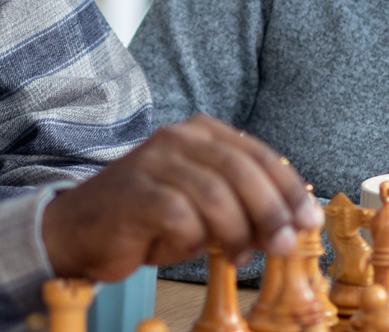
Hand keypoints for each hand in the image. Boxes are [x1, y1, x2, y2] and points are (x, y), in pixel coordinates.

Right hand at [40, 115, 323, 280]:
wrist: (79, 231)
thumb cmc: (148, 220)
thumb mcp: (204, 206)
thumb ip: (244, 205)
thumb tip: (295, 225)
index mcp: (200, 132)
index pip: (259, 155)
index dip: (289, 190)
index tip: (309, 221)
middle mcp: (178, 138)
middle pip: (243, 172)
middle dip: (271, 212)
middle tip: (285, 245)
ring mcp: (154, 161)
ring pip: (216, 197)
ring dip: (236, 233)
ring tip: (237, 256)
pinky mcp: (135, 191)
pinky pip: (181, 218)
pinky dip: (190, 241)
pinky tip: (182, 249)